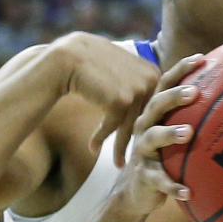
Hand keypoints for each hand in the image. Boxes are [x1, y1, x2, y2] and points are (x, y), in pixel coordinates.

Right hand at [50, 32, 161, 153]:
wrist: (69, 57)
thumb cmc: (92, 62)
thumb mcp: (120, 66)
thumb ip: (135, 79)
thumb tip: (145, 98)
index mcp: (153, 72)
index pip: (151, 105)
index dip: (143, 124)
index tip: (141, 140)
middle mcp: (150, 80)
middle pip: (143, 117)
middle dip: (136, 139)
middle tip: (133, 159)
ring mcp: (138, 90)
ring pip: (129, 125)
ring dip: (120, 146)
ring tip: (118, 164)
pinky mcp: (122, 101)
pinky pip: (112, 126)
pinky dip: (101, 137)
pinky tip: (92, 148)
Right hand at [110, 54, 203, 216]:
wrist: (134, 192)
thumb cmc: (163, 157)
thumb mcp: (174, 136)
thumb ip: (194, 119)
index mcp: (155, 115)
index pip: (166, 85)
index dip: (181, 70)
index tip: (202, 58)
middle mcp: (145, 128)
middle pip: (157, 106)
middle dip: (174, 97)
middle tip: (195, 92)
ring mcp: (142, 152)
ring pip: (153, 138)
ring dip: (170, 134)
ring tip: (188, 134)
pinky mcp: (143, 176)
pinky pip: (159, 180)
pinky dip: (173, 186)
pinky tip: (188, 192)